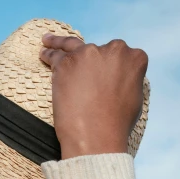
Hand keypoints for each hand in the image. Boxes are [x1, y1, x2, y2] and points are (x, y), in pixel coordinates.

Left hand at [40, 33, 147, 158]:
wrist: (95, 137)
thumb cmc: (116, 125)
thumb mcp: (135, 98)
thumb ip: (128, 80)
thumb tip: (120, 78)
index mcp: (134, 58)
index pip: (124, 55)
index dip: (113, 65)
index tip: (106, 71)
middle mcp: (113, 50)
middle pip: (99, 50)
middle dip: (91, 58)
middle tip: (81, 67)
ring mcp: (88, 55)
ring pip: (71, 45)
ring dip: (59, 43)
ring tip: (48, 41)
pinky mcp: (66, 64)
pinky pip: (55, 55)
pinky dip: (48, 53)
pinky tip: (44, 51)